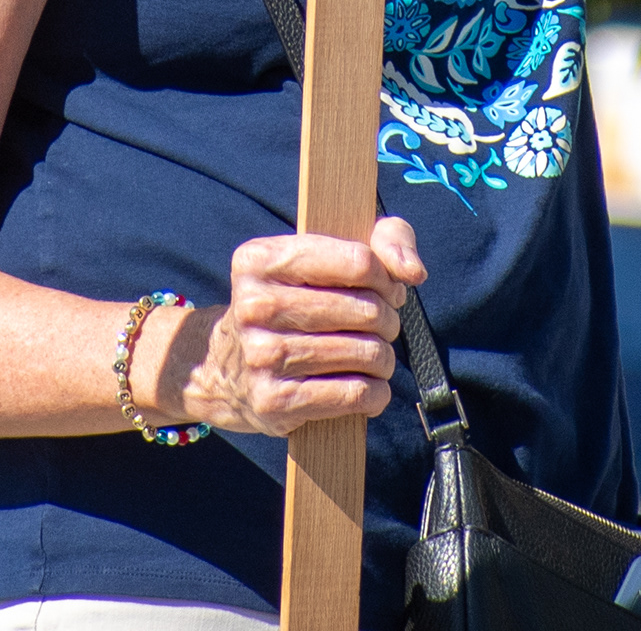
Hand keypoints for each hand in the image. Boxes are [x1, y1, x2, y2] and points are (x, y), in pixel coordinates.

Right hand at [150, 219, 428, 435]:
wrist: (226, 369)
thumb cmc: (293, 304)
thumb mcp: (323, 255)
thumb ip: (384, 239)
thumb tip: (413, 271)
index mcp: (260, 259)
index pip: (359, 261)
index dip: (386, 279)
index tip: (384, 290)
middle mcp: (254, 305)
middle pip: (366, 310)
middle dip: (387, 320)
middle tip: (379, 327)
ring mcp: (261, 356)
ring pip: (366, 353)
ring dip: (384, 358)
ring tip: (374, 357)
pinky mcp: (274, 401)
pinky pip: (355, 394)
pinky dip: (376, 393)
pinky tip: (368, 388)